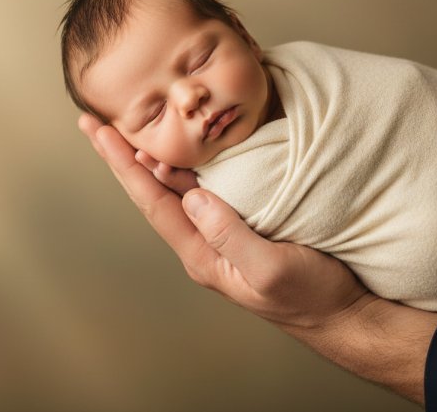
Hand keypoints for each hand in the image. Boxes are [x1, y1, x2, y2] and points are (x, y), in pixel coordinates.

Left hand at [77, 112, 436, 403]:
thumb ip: (230, 235)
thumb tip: (193, 198)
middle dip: (123, 156)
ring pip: (176, 187)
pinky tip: (182, 147)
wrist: (341, 313)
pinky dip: (187, 162)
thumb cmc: (310, 297)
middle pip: (153, 191)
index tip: (100, 133)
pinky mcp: (244, 223)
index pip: (153, 202)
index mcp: (203, 254)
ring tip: (125, 129)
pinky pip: (205, 187)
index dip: (125, 166)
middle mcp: (204, 241)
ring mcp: (222, 232)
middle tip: (95, 122)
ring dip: (150, 157)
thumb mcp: (269, 269)